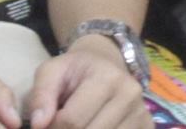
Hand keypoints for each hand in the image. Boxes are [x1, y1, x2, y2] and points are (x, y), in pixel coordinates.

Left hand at [26, 38, 151, 128]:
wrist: (107, 63)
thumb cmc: (76, 69)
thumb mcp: (53, 71)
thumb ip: (40, 95)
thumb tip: (38, 124)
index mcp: (108, 78)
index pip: (72, 121)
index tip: (45, 124)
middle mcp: (130, 96)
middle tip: (59, 126)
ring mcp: (142, 114)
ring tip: (76, 126)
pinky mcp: (147, 126)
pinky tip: (93, 126)